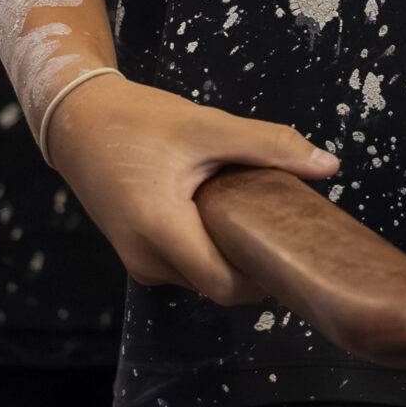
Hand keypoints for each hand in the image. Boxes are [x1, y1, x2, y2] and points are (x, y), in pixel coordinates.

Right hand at [49, 74, 336, 305]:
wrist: (77, 120)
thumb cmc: (137, 121)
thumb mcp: (207, 126)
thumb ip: (269, 146)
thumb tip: (329, 165)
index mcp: (162, 233)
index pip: (227, 286)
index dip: (265, 274)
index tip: (294, 245)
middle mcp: (147, 260)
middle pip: (217, 283)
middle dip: (251, 259)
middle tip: (280, 220)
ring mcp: (138, 261)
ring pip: (200, 275)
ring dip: (227, 250)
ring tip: (249, 208)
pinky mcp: (136, 253)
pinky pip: (182, 263)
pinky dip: (206, 244)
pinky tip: (219, 210)